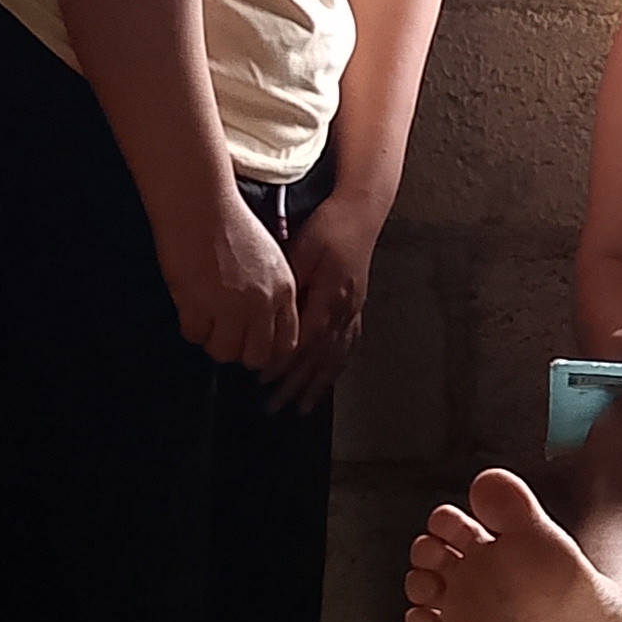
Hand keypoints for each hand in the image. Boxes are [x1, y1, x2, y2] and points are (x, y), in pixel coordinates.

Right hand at [158, 196, 300, 375]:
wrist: (201, 207)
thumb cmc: (230, 225)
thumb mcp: (269, 260)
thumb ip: (272, 294)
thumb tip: (261, 325)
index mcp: (283, 291)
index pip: (286, 343)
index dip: (267, 348)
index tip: (252, 343)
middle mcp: (261, 304)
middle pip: (255, 356)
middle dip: (240, 350)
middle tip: (225, 335)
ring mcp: (231, 308)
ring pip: (224, 352)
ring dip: (213, 340)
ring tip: (206, 319)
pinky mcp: (199, 306)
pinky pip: (195, 335)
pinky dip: (191, 326)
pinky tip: (190, 307)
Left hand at [270, 189, 380, 409]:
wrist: (360, 213)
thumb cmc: (329, 228)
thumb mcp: (301, 250)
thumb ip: (289, 285)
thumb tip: (271, 316)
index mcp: (330, 297)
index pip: (304, 341)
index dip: (284, 362)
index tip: (262, 378)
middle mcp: (344, 310)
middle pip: (318, 357)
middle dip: (295, 385)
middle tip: (273, 407)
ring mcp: (352, 311)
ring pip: (334, 357)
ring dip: (316, 385)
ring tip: (300, 408)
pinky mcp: (355, 307)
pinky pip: (347, 346)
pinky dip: (335, 368)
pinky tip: (327, 380)